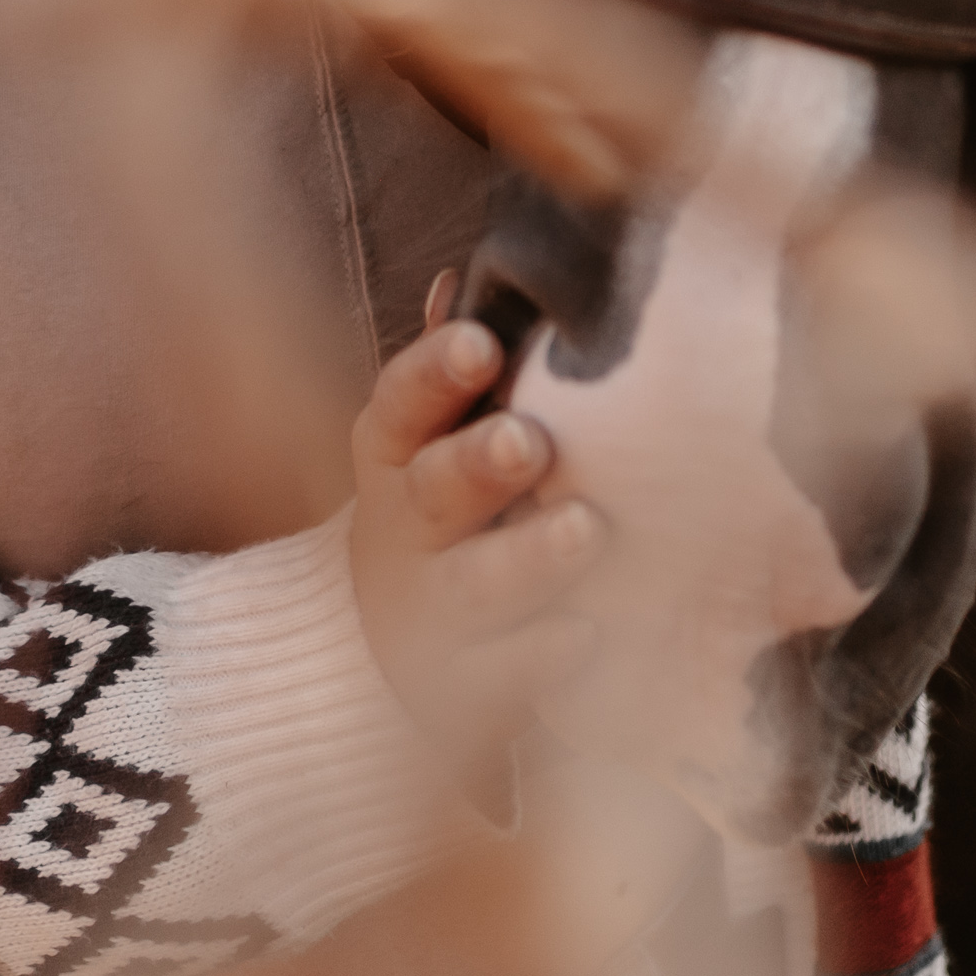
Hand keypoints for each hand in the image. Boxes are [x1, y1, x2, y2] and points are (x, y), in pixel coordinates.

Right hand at [346, 316, 597, 802]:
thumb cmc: (448, 519)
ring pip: (470, 588)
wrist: (388, 669)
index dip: (436, 372)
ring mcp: (427, 618)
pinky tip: (587, 635)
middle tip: (531, 440)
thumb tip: (458, 280)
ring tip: (584, 530)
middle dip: (478, 466)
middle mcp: (403, 534)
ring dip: (526, 559)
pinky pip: (497, 681)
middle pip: (433, 492)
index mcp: (395, 457)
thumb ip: (455, 371)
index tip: (483, 343)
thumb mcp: (436, 443)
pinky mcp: (458, 696)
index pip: (403, 403)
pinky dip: (539, 659)